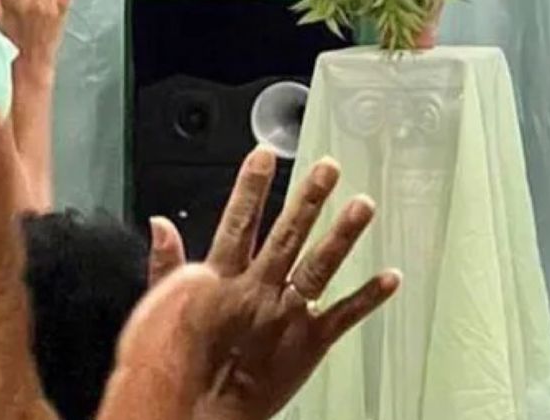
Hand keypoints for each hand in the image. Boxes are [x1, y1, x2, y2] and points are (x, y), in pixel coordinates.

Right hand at [103, 149, 399, 419]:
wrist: (182, 412)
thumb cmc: (162, 367)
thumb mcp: (156, 308)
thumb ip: (166, 265)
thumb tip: (160, 224)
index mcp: (219, 279)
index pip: (238, 221)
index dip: (251, 187)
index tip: (266, 155)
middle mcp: (256, 290)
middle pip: (287, 235)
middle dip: (309, 199)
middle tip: (330, 167)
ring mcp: (284, 316)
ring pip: (318, 266)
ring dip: (343, 234)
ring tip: (364, 205)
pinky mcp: (306, 344)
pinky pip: (343, 316)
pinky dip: (369, 297)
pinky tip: (392, 278)